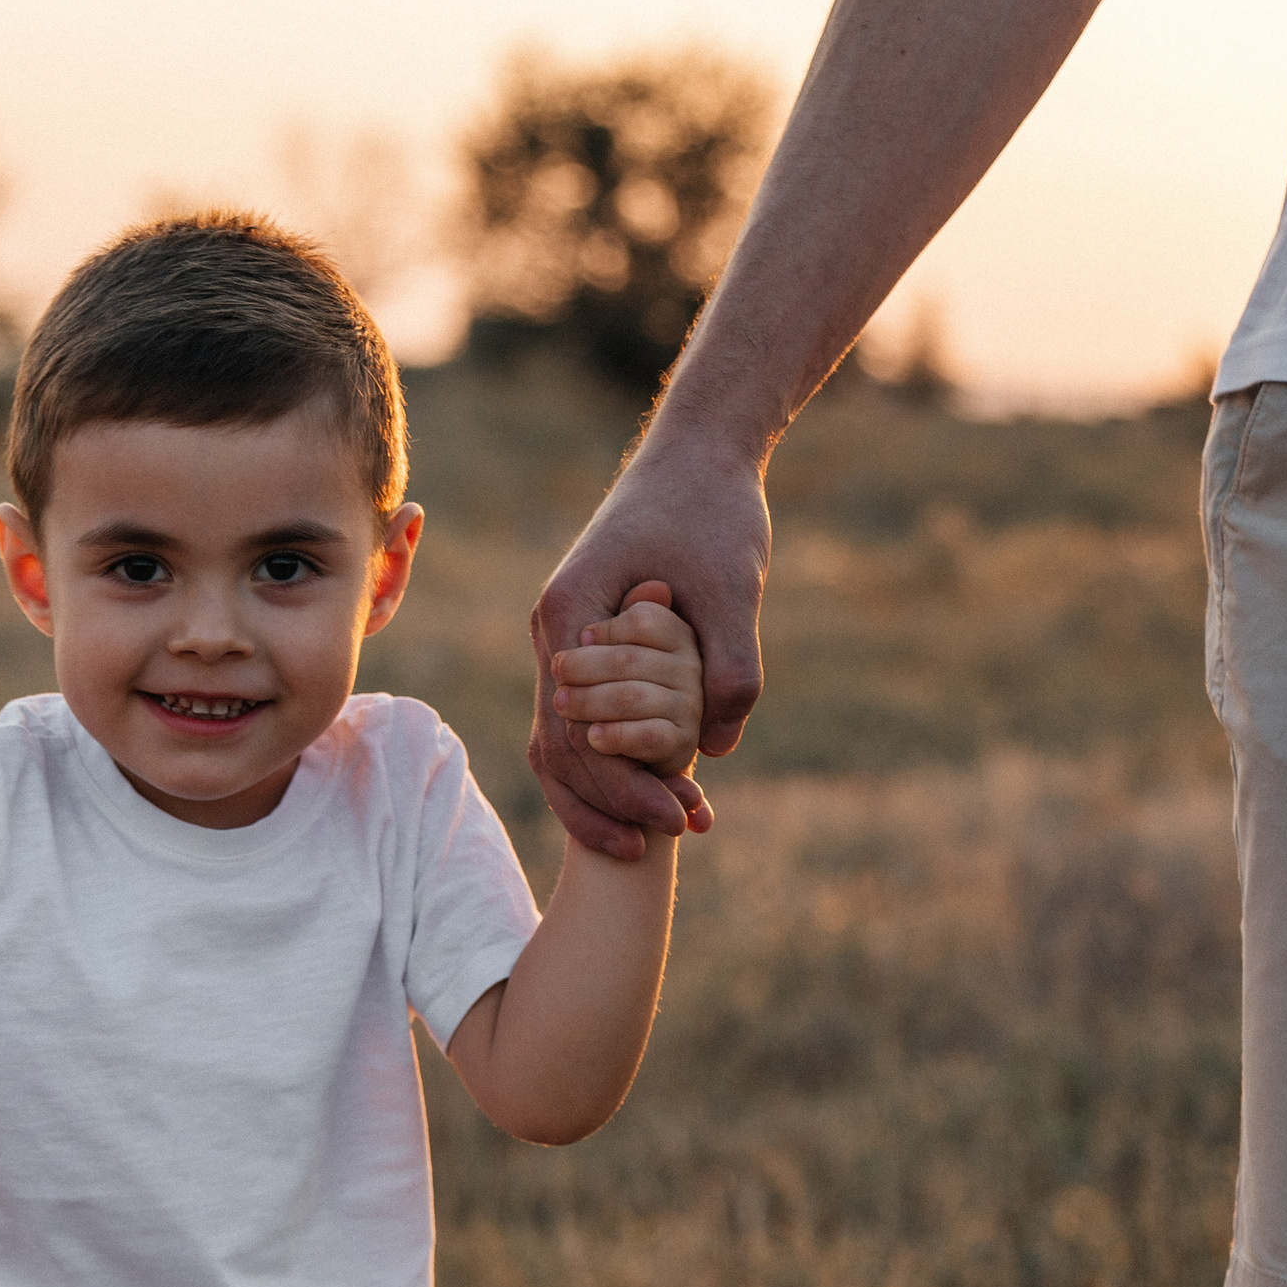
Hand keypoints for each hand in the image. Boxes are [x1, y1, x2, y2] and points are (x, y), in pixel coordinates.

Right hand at [530, 412, 770, 856]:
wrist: (701, 453)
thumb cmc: (711, 509)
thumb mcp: (733, 587)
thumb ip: (728, 667)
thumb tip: (718, 749)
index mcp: (569, 614)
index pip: (573, 730)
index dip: (622, 785)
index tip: (675, 818)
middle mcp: (553, 634)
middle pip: (560, 747)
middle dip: (616, 800)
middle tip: (679, 833)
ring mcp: (565, 643)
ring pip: (565, 742)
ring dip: (614, 789)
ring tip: (671, 827)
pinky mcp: (591, 648)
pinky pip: (587, 721)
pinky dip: (619, 759)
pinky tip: (664, 787)